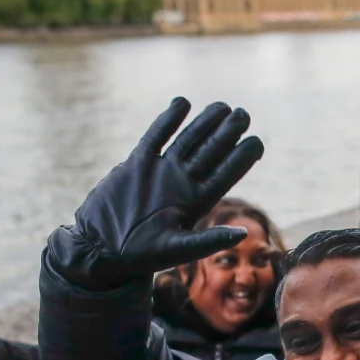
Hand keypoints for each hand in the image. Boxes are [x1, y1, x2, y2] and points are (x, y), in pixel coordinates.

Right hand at [50, 98, 264, 290]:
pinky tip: (182, 103)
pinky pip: (155, 137)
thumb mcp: (177, 249)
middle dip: (227, 133)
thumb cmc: (141, 256)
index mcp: (196, 203)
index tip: (258, 142)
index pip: (224, 175)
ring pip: (187, 141)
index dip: (241, 158)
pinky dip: (168, 121)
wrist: (101, 249)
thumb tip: (243, 235)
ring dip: (204, 124)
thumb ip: (209, 240)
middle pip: (210, 153)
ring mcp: (160, 172)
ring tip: (222, 106)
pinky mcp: (136, 165)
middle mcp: (182, 184)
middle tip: (244, 114)